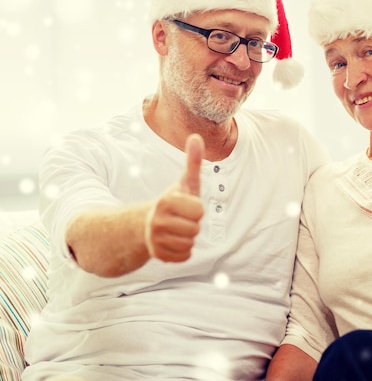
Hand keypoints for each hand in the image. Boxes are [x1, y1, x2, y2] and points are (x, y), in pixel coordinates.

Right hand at [144, 134, 204, 261]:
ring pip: (190, 244)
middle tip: (182, 219)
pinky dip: (183, 250)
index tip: (187, 205)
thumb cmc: (175, 200)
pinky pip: (184, 257)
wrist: (150, 223)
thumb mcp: (185, 181)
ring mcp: (155, 240)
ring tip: (178, 229)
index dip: (197, 208)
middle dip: (193, 224)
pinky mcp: (157, 255)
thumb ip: (193, 161)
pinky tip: (174, 241)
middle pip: (195, 229)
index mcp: (166, 201)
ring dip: (188, 237)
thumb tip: (196, 136)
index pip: (199, 211)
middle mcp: (157, 221)